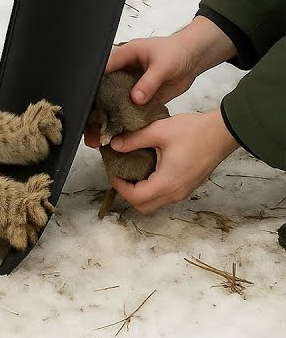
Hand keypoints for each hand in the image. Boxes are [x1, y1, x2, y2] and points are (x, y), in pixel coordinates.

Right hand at [81, 16, 235, 147]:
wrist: (193, 58)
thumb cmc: (177, 52)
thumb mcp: (163, 65)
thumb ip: (149, 82)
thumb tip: (135, 99)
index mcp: (122, 57)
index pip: (101, 71)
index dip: (93, 86)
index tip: (88, 103)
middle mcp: (122, 72)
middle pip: (102, 91)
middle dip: (96, 109)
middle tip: (90, 126)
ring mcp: (130, 86)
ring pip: (114, 103)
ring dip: (108, 119)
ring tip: (100, 135)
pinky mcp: (140, 98)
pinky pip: (129, 110)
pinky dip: (125, 121)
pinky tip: (118, 133)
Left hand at [105, 109, 239, 213]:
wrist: (224, 131)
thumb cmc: (196, 132)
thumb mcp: (159, 131)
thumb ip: (133, 140)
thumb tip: (114, 145)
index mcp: (167, 183)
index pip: (134, 197)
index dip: (118, 186)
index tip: (112, 171)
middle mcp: (176, 192)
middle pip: (143, 206)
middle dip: (127, 193)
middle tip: (120, 174)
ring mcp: (184, 191)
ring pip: (155, 203)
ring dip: (140, 192)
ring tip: (131, 171)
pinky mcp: (188, 186)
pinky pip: (165, 195)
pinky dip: (152, 189)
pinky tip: (147, 169)